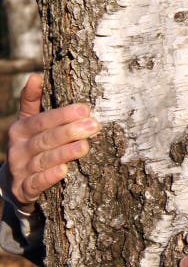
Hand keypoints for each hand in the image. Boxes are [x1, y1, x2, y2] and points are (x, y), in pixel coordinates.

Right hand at [3, 74, 98, 211]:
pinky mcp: (24, 190)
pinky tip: (64, 171)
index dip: (63, 115)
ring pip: (43, 160)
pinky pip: (37, 183)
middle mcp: (18, 149)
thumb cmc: (30, 148)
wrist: (14, 185)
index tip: (85, 109)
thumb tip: (36, 76)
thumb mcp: (28, 125)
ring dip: (64, 153)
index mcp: (20, 130)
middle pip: (45, 139)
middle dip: (69, 131)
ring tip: (85, 146)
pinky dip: (49, 177)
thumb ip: (32, 102)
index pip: (41, 120)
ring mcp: (20, 170)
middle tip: (93, 125)